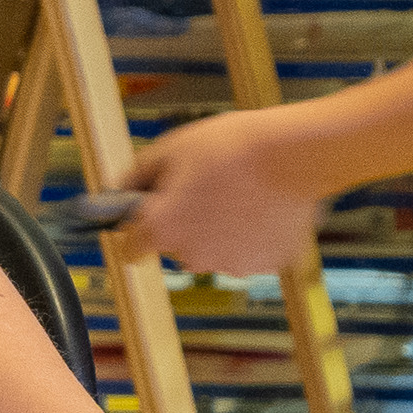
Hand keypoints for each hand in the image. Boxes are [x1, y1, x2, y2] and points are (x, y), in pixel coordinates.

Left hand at [129, 109, 327, 274]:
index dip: (135, 231)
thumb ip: (137, 175)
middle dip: (182, 225)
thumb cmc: (231, 147)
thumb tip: (119, 190)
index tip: (143, 219)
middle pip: (176, 248)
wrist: (293, 154)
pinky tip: (258, 208)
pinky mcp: (266, 266)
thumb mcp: (170, 148)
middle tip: (202, 190)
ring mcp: (232, 265)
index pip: (131, 249)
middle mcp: (194, 255)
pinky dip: (249, 237)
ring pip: (213, 251)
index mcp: (163, 228)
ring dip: (217, 232)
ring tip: (236, 195)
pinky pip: (248, 253)